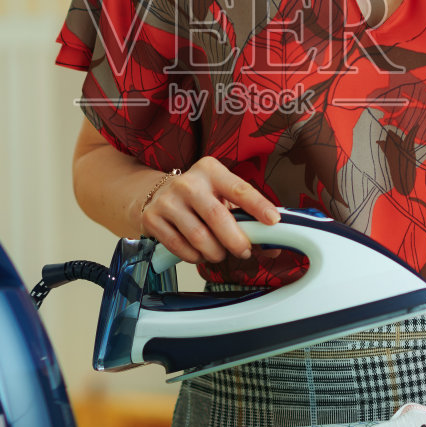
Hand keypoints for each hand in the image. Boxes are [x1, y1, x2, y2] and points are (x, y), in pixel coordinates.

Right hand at [139, 155, 281, 264]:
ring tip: (219, 253)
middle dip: (236, 240)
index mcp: (210, 170)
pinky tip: (199, 252)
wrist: (156, 194)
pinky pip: (180, 247)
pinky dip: (195, 256)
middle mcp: (188, 182)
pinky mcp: (152, 218)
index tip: (273, 221)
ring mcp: (168, 200)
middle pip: (218, 217)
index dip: (258, 206)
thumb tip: (271, 245)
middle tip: (244, 251)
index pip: (239, 189)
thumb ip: (246, 216)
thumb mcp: (221, 195)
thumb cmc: (198, 197)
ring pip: (199, 237)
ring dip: (215, 253)